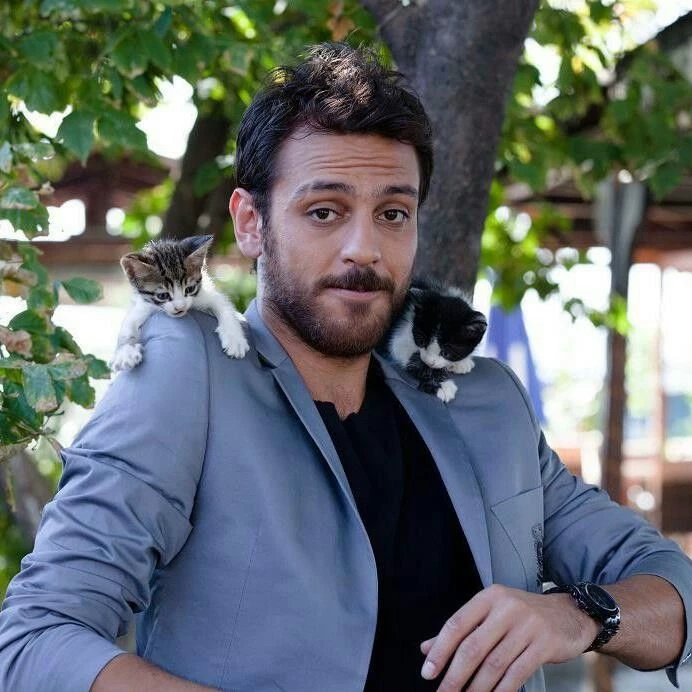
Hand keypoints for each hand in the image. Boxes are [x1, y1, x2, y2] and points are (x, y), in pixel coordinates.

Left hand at [419, 584, 599, 691]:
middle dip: (455, 675)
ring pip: (494, 664)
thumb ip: (461, 629)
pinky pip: (517, 673)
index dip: (440, 650)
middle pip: (473, 647)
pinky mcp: (544, 644)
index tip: (428, 672)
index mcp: (488, 597)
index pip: (457, 624)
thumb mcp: (490, 613)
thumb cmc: (523, 615)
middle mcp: (506, 608)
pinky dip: (502, 690)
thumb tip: (426, 648)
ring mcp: (527, 625)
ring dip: (477, 688)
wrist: (570, 614)